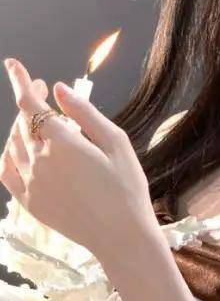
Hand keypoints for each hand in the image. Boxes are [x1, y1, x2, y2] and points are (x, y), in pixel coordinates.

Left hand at [0, 57, 158, 259]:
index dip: (21, 81)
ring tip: (41, 121)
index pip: (30, 104)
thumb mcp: (116, 143)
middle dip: (30, 102)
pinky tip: (21, 149)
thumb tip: (59, 89)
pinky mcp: (29, 203)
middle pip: (23, 122)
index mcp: (62, 144)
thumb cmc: (127, 186)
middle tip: (44, 91)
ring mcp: (30, 184)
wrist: (121, 235)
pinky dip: (10, 154)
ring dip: (22, 126)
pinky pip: (7, 171)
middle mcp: (38, 162)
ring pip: (14, 145)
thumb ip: (84, 113)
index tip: (14, 64)